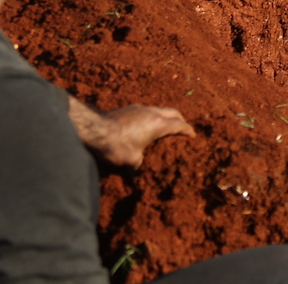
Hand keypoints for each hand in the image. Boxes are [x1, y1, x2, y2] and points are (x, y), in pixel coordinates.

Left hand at [76, 103, 193, 166]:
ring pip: (158, 109)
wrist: (95, 129)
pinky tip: (142, 125)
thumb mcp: (130, 161)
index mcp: (158, 124)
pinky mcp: (128, 108)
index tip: (192, 135)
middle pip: (173, 112)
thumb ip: (138, 167)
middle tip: (182, 128)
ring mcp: (140, 108)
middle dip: (180, 119)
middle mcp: (152, 113)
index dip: (188, 130)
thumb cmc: (116, 145)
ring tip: (162, 127)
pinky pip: (145, 110)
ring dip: (163, 117)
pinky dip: (150, 117)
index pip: (179, 125)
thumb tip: (138, 180)